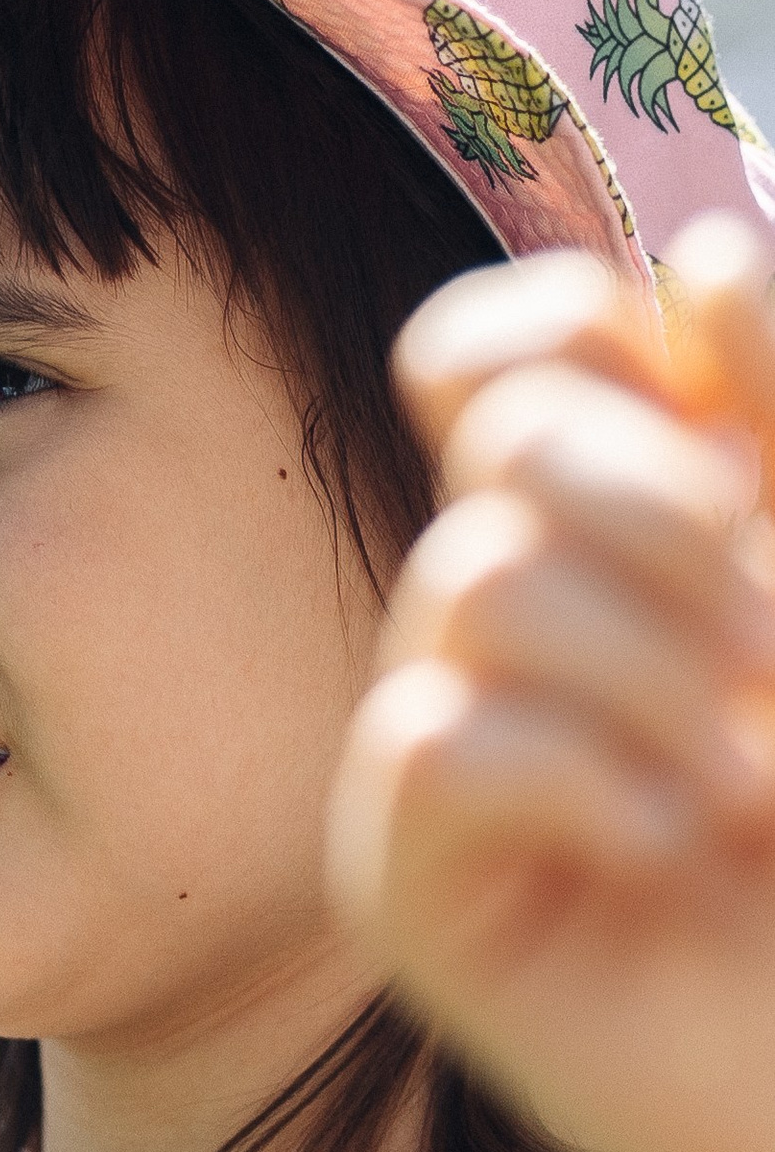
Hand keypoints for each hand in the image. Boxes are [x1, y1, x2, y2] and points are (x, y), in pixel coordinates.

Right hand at [330, 215, 774, 1151]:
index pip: (509, 353)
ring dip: (650, 663)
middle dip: (670, 509)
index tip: (722, 414)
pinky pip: (433, 743)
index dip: (574, 330)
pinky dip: (576, 776)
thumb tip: (702, 268)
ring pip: (474, 578)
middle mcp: (516, 627)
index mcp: (619, 534)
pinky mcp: (410, 883)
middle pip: (504, 434)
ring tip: (745, 783)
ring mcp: (451, 750)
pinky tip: (669, 847)